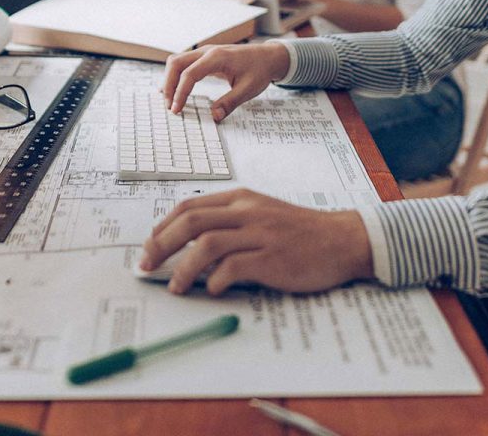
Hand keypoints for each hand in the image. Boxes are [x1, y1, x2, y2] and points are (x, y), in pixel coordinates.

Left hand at [140, 188, 373, 294]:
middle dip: (161, 244)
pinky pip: (234, 267)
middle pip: (191, 221)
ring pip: (208, 243)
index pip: (190, 206)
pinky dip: (216, 279)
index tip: (150, 244)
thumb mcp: (261, 214)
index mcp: (241, 199)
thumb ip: (230, 222)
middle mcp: (247, 212)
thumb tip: (191, 242)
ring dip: (183, 266)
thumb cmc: (299, 231)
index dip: (163, 226)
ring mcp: (260, 234)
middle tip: (146, 265)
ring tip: (174, 286)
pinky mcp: (273, 258)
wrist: (341, 239)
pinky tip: (211, 289)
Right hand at [163, 42, 290, 119]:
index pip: (190, 74)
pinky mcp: (205, 57)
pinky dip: (176, 76)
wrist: (268, 56)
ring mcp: (204, 53)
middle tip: (169, 106)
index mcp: (217, 57)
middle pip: (176, 63)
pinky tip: (174, 90)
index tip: (176, 110)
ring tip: (170, 101)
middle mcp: (207, 51)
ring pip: (177, 62)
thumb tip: (214, 117)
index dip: (180, 93)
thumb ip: (230, 102)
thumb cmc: (260, 70)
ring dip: (170, 80)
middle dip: (168, 85)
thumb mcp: (248, 89)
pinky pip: (183, 64)